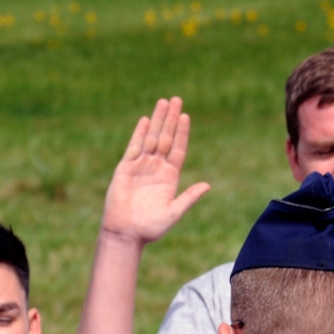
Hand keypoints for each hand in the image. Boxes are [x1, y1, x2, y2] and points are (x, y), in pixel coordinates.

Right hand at [101, 99, 210, 245]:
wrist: (126, 233)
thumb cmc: (150, 227)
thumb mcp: (174, 212)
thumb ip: (189, 197)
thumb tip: (207, 185)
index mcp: (169, 177)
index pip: (178, 149)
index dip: (182, 132)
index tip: (186, 116)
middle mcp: (156, 168)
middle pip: (166, 138)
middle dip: (171, 119)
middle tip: (177, 100)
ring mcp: (140, 166)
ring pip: (151, 138)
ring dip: (157, 120)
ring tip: (163, 102)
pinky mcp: (125, 168)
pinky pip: (134, 147)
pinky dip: (139, 133)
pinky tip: (146, 120)